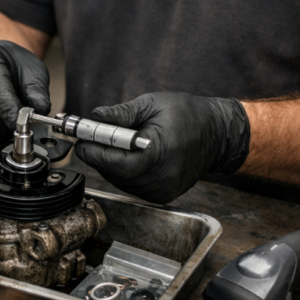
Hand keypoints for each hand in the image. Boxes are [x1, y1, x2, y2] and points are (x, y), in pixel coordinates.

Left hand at [73, 92, 250, 203]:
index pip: (117, 162)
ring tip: (111, 146)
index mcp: (160, 152)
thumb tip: (94, 117)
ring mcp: (163, 190)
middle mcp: (162, 176)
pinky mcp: (163, 196)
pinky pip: (132, 186)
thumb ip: (121, 114)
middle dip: (99, 157)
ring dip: (110, 166)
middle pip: (116, 173)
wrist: (218, 134)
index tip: (81, 143)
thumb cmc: (187, 114)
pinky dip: (124, 173)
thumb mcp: (152, 104)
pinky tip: (128, 158)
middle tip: (90, 141)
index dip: (95, 153)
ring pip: (121, 182)